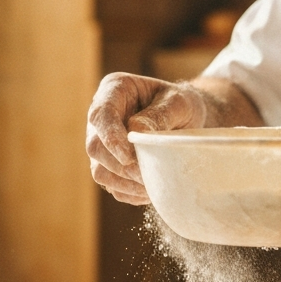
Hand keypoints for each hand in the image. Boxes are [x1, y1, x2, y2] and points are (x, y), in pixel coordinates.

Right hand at [86, 73, 209, 204]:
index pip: (101, 114)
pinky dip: (129, 192)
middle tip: (148, 176)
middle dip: (121, 165)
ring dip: (125, 182)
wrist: (185, 119)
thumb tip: (136, 132)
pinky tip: (149, 190)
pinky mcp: (108, 164)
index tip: (128, 157)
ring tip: (153, 186)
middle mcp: (101, 117)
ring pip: (99, 170)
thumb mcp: (179, 102)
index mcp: (114, 89)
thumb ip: (159, 114)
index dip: (110, 137)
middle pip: (95, 146)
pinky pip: (111, 184)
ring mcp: (102, 142)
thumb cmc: (181, 104)